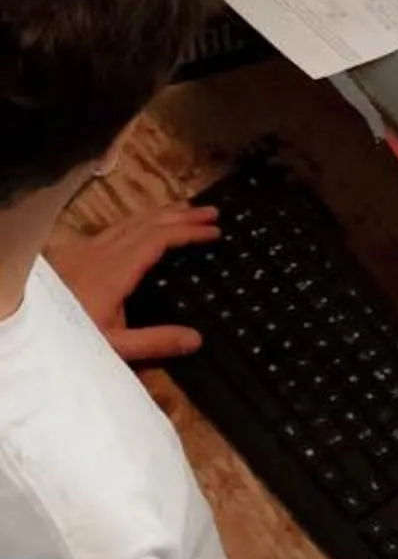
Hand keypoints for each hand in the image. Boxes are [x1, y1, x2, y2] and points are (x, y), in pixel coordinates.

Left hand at [49, 201, 219, 364]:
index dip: (188, 232)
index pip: (158, 239)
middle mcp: (100, 252)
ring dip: (161, 213)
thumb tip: (197, 338)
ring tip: (186, 211)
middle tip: (212, 213)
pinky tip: (144, 227)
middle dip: (181, 214)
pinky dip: (140, 221)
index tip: (214, 231)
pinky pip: (114, 228)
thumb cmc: (67, 336)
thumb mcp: (114, 347)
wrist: (22, 321)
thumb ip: (155, 342)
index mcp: (114, 271)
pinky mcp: (75, 253)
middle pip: (146, 222)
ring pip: (129, 220)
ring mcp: (85, 249)